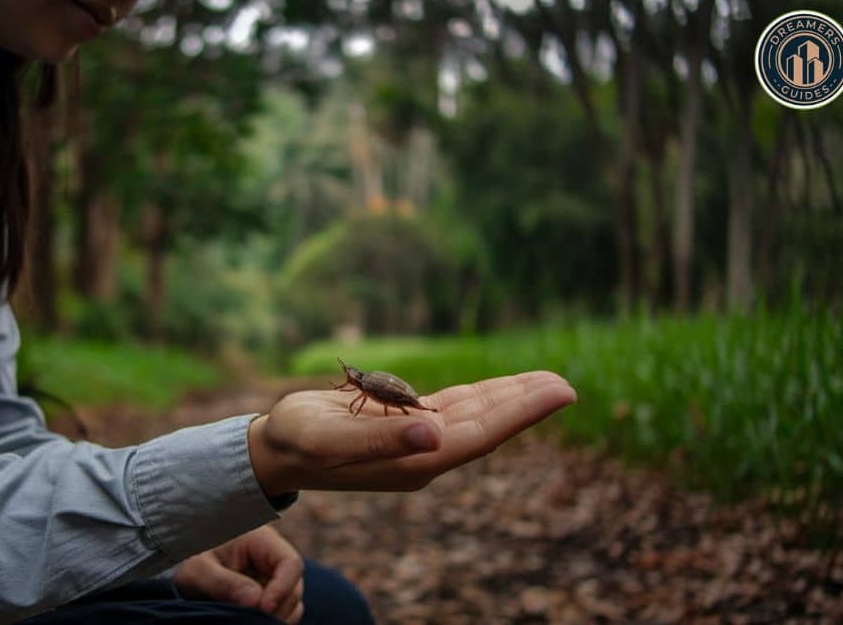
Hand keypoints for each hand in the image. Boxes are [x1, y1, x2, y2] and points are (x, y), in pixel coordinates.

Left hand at [174, 525, 304, 623]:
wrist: (182, 564)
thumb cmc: (188, 558)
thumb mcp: (198, 569)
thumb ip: (223, 582)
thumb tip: (255, 601)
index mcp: (261, 540)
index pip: (290, 563)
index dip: (283, 588)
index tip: (264, 608)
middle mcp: (273, 558)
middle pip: (295, 586)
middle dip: (277, 608)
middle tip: (251, 620)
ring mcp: (273, 578)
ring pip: (292, 603)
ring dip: (277, 617)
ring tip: (247, 621)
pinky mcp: (269, 594)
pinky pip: (283, 612)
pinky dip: (272, 620)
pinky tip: (251, 621)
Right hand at [249, 370, 575, 495]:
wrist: (276, 448)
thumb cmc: (298, 441)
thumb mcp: (331, 438)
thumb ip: (381, 437)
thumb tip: (434, 432)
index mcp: (414, 461)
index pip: (480, 435)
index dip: (522, 413)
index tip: (560, 392)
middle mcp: (422, 454)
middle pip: (486, 426)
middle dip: (525, 404)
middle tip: (566, 383)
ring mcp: (415, 441)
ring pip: (474, 416)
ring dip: (508, 398)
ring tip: (544, 381)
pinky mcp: (404, 426)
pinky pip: (453, 409)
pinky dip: (479, 396)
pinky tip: (497, 389)